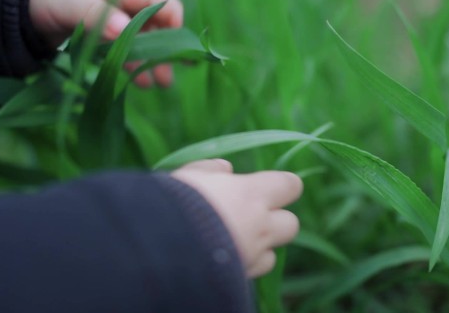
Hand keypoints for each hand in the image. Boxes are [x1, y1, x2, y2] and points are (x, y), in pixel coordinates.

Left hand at [29, 0, 182, 87]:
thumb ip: (96, 12)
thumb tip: (124, 30)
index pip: (164, 6)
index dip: (173, 29)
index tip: (170, 54)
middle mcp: (128, 6)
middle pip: (158, 29)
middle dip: (164, 54)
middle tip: (164, 81)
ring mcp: (118, 22)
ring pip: (143, 44)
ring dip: (149, 63)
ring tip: (152, 86)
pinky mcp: (106, 37)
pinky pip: (125, 52)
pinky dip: (130, 66)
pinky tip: (132, 82)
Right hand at [172, 159, 302, 277]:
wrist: (158, 248)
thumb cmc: (172, 204)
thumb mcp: (187, 177)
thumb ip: (210, 170)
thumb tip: (225, 169)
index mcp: (250, 194)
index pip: (290, 186)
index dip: (281, 187)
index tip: (267, 187)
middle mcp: (258, 227)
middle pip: (290, 224)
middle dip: (275, 221)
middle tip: (250, 218)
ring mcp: (250, 256)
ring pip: (272, 256)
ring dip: (260, 249)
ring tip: (234, 243)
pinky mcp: (239, 279)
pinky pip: (250, 274)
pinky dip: (242, 268)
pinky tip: (221, 262)